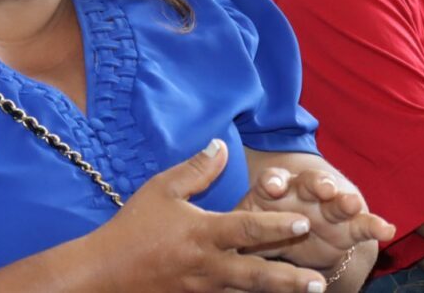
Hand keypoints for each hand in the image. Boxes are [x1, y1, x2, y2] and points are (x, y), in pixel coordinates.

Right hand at [96, 140, 330, 292]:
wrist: (103, 274)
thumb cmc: (133, 228)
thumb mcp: (161, 190)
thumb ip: (196, 169)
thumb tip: (222, 145)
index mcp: (202, 233)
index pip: (247, 229)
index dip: (277, 225)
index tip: (306, 222)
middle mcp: (208, 265)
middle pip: (256, 274)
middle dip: (290, 279)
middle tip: (320, 283)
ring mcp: (203, 289)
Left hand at [237, 167, 394, 272]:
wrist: (291, 243)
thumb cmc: (261, 236)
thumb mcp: (246, 234)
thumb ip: (239, 236)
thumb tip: (219, 244)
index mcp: (273, 191)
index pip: (273, 181)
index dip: (274, 183)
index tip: (273, 187)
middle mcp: (303, 193)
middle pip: (310, 184)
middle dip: (318, 185)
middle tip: (325, 189)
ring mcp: (328, 206)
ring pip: (336, 199)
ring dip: (343, 200)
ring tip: (350, 204)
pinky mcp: (348, 224)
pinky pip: (362, 223)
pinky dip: (374, 225)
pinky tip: (387, 229)